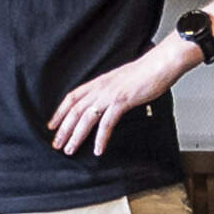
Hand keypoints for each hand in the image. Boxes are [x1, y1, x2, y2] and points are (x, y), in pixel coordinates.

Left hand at [49, 37, 197, 155]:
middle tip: (57, 144)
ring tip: (70, 149)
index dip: (60, 112)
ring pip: (85, 118)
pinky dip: (101, 138)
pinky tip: (98, 149)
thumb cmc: (147, 72)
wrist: (160, 64)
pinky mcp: (121, 101)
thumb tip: (109, 101)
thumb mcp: (122, 80)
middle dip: (63, 129)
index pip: (72, 97)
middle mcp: (100, 88)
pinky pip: (106, 123)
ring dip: (76, 136)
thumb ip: (112, 90)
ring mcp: (109, 95)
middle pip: (74, 111)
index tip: (53, 125)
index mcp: (99, 82)